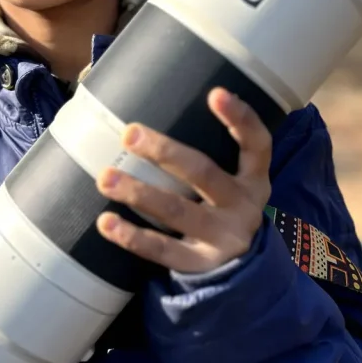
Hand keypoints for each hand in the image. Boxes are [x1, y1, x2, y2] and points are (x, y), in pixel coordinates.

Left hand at [96, 87, 272, 273]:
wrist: (242, 269)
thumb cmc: (225, 207)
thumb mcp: (234, 180)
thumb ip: (211, 152)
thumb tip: (157, 107)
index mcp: (254, 179)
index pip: (256, 145)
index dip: (241, 119)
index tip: (216, 93)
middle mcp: (243, 207)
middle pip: (204, 174)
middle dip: (165, 152)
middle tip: (129, 133)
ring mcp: (223, 238)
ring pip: (178, 211)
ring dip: (138, 193)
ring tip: (105, 178)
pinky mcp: (200, 264)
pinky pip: (163, 250)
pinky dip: (132, 237)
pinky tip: (106, 222)